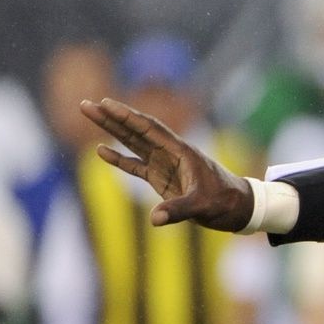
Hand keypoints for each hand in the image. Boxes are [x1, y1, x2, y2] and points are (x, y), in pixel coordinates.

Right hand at [80, 98, 252, 231]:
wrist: (238, 208)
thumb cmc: (224, 202)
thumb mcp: (202, 205)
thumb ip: (178, 210)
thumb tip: (154, 219)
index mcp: (181, 151)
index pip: (149, 129)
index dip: (127, 116)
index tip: (106, 103)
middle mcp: (171, 153)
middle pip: (136, 131)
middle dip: (111, 118)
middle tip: (86, 104)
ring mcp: (165, 165)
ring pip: (133, 143)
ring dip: (111, 131)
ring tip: (90, 116)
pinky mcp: (162, 179)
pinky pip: (135, 165)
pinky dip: (119, 158)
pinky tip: (101, 150)